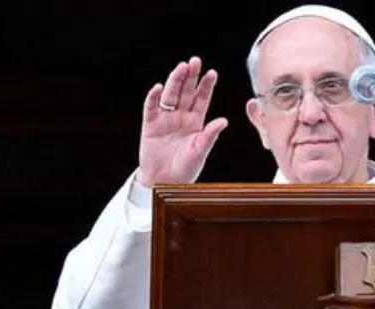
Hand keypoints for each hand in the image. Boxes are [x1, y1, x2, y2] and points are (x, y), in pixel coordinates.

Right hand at [137, 56, 228, 186]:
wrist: (165, 181)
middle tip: (195, 61)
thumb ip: (210, 135)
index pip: (202, 99)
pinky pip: (151, 108)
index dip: (206, 86)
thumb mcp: (201, 152)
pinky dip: (153, 98)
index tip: (212, 73)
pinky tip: (158, 88)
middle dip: (191, 77)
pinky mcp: (150, 125)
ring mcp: (165, 119)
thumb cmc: (186, 168)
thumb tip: (224, 120)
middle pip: (186, 92)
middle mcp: (181, 117)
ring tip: (181, 68)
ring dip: (175, 81)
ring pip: (170, 96)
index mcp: (195, 122)